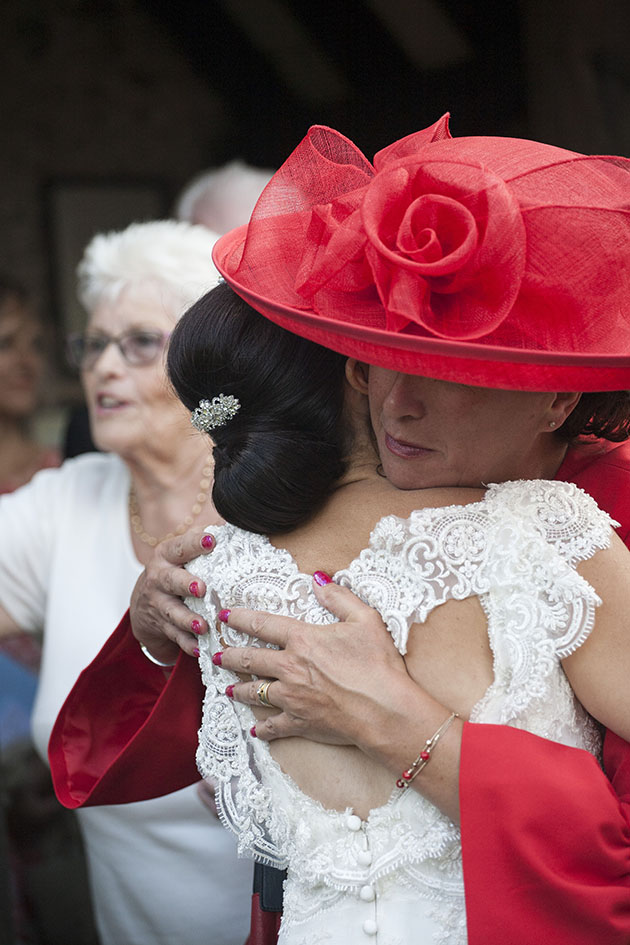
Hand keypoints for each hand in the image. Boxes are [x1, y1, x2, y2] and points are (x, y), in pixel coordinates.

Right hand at [130, 526, 215, 660]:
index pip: (180, 547)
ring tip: (203, 626)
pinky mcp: (161, 626)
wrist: (143, 604)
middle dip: (185, 584)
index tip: (211, 540)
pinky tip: (200, 648)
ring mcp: (159, 604)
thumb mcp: (180, 554)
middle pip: (170, 581)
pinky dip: (188, 644)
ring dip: (188, 620)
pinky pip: (176, 637)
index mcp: (167, 556)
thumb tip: (235, 522)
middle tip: (202, 588)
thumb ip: (201, 541)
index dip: (194, 543)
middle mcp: (159, 579)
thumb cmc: (174, 572)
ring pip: (173, 613)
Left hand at [218, 578, 413, 747]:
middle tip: (215, 656)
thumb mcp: (365, 619)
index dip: (240, 619)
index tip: (224, 617)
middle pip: (249, 659)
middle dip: (229, 657)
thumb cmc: (378, 664)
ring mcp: (292, 697)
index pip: (262, 625)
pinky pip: (274, 725)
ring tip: (227, 689)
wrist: (384, 710)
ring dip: (239, 690)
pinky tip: (255, 729)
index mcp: (303, 640)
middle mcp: (290, 668)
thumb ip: (339, 597)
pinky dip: (263, 728)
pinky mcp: (300, 722)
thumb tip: (319, 579)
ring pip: (254, 692)